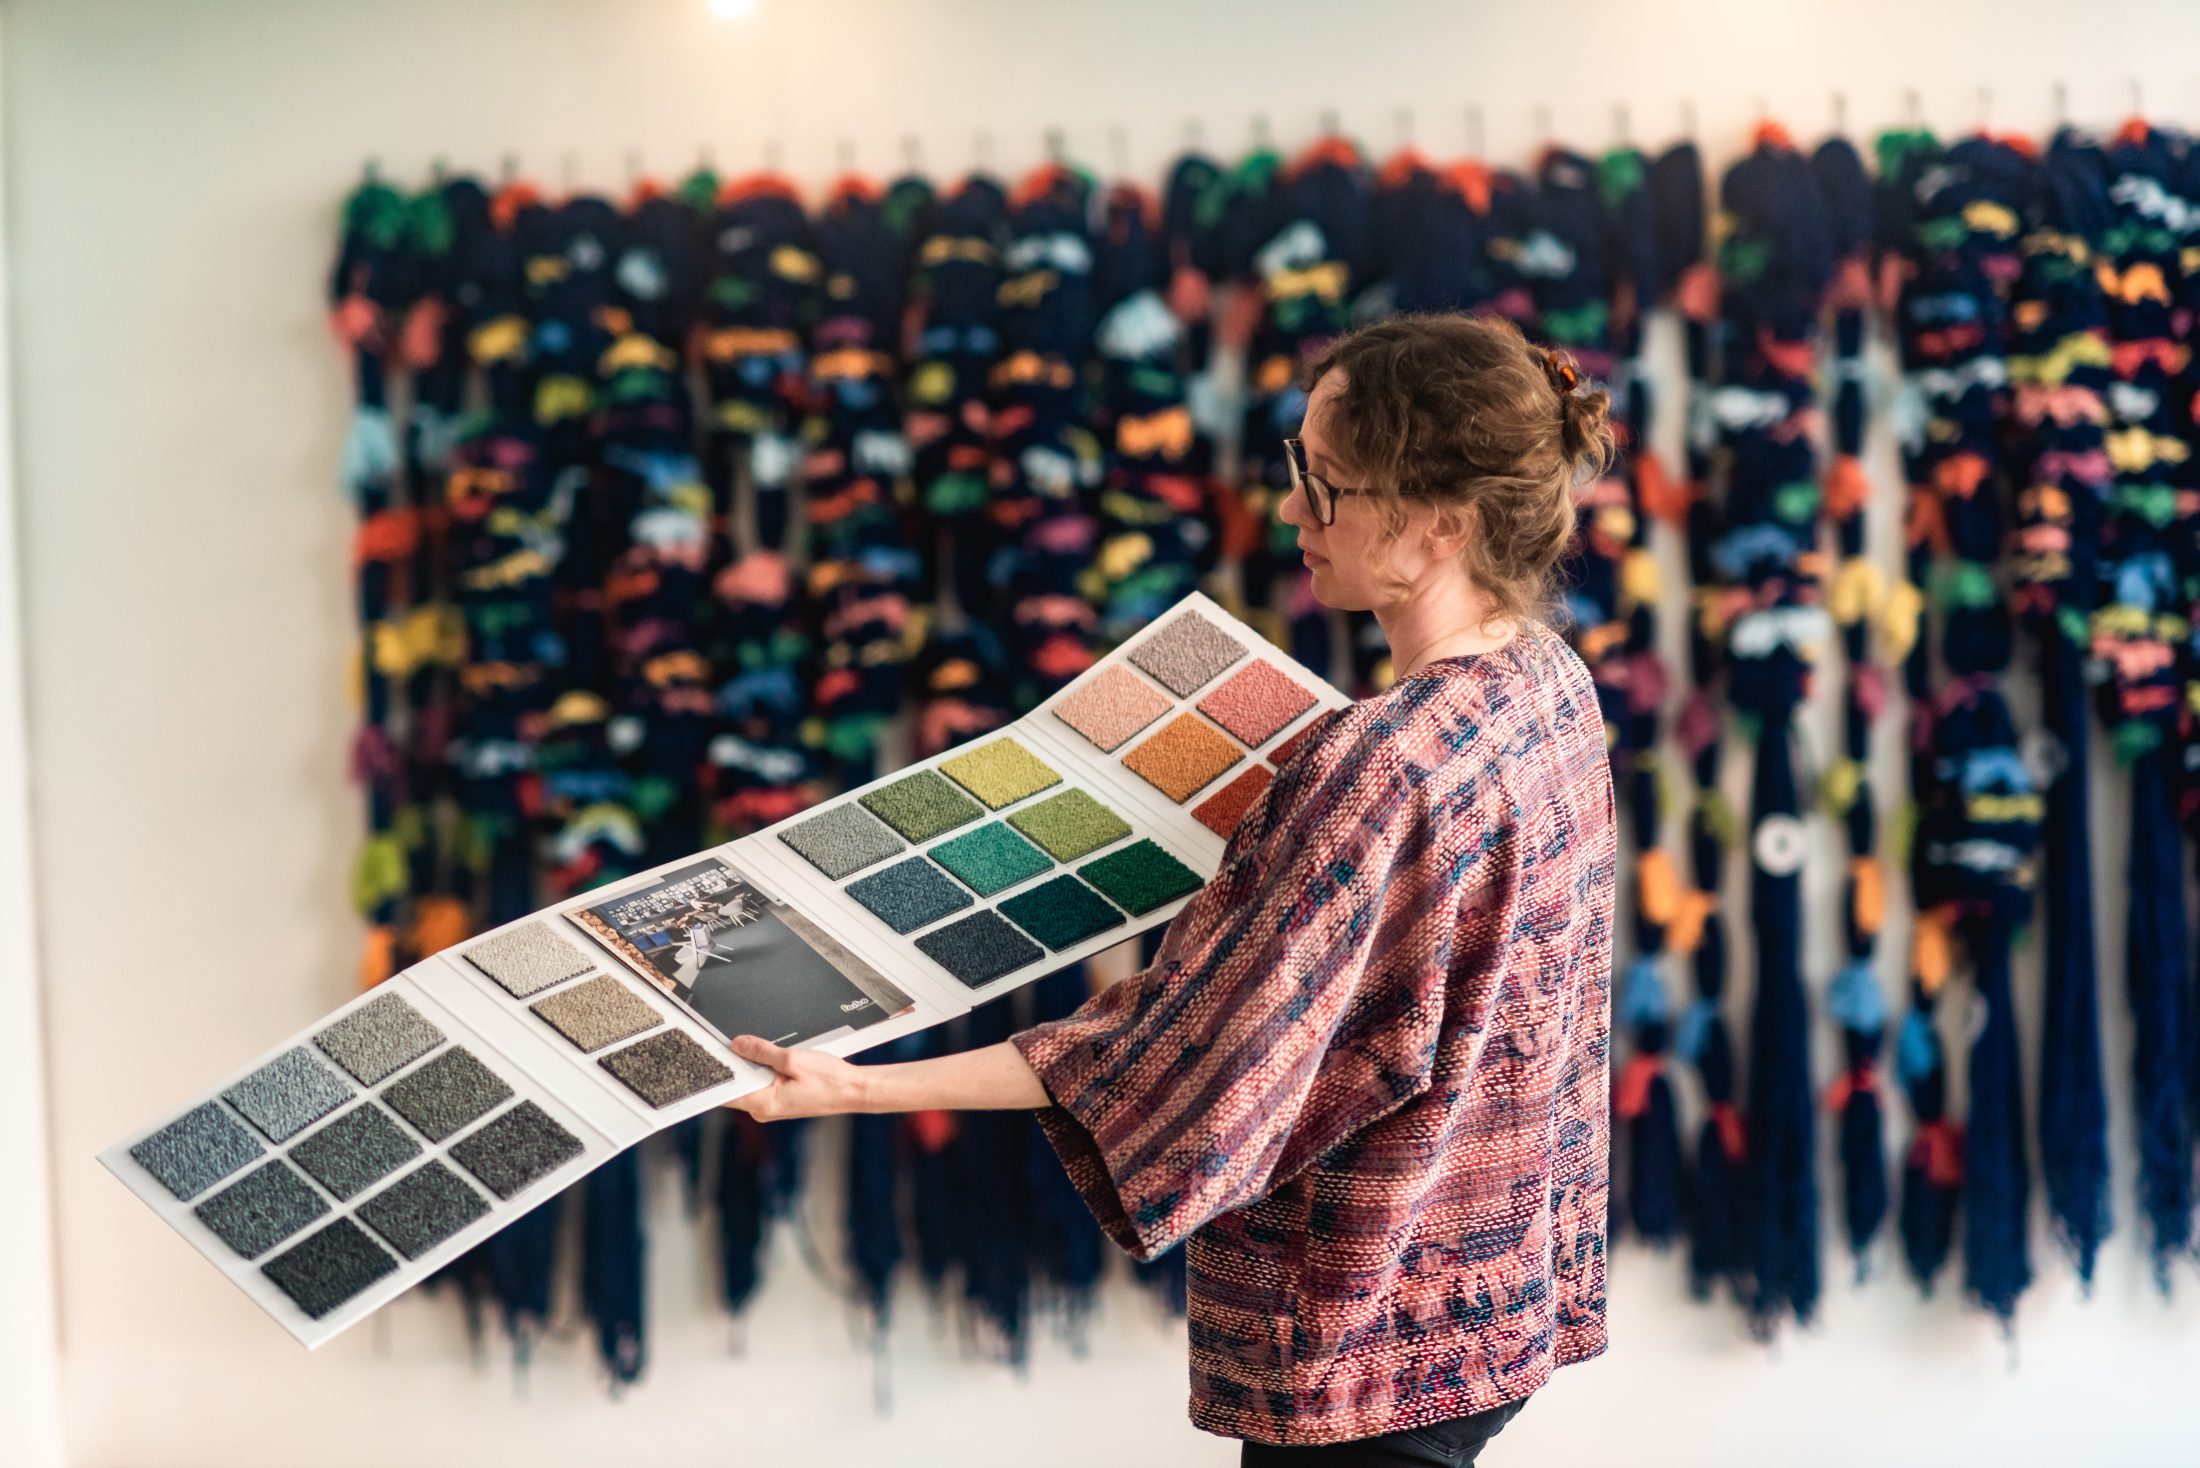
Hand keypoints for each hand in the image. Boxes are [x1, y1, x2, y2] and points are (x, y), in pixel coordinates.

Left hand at [722, 1035, 869, 1120]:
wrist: (853, 1090)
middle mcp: (765, 1109)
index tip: (713, 1054)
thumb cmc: (830, 1081)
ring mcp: (773, 1106)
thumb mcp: (792, 1059)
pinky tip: (777, 1060)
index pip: (727, 1091)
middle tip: (743, 1044)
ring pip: (752, 1082)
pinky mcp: (781, 1100)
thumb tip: (739, 1044)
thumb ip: (762, 1051)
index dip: (718, 1071)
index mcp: (764, 1103)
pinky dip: (766, 1070)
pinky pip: (764, 1083)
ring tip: (768, 1053)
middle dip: (739, 1063)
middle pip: (738, 1084)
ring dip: (755, 1066)